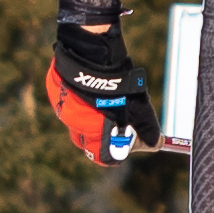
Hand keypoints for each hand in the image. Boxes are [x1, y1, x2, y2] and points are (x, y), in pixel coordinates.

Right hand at [46, 19, 151, 168]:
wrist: (95, 55)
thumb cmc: (120, 85)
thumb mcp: (139, 108)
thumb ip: (147, 127)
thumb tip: (156, 143)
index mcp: (95, 135)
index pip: (104, 157)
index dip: (118, 150)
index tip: (129, 139)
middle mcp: (75, 127)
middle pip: (89, 140)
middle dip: (104, 132)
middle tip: (118, 117)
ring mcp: (63, 110)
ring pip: (78, 120)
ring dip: (91, 114)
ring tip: (106, 98)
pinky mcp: (56, 94)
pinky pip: (68, 102)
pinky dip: (80, 99)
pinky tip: (92, 86)